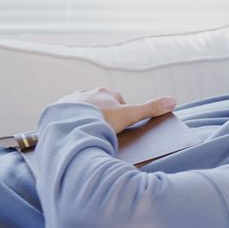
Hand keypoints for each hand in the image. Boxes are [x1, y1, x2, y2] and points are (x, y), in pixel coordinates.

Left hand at [55, 87, 176, 133]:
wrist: (68, 128)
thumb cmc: (101, 121)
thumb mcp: (128, 116)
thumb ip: (150, 109)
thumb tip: (173, 101)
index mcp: (104, 92)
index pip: (117, 100)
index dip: (121, 113)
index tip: (120, 125)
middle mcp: (86, 93)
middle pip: (99, 104)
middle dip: (102, 116)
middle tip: (104, 132)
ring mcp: (69, 102)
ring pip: (81, 110)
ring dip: (84, 119)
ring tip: (87, 135)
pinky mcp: (55, 111)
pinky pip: (64, 117)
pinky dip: (69, 124)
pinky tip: (72, 135)